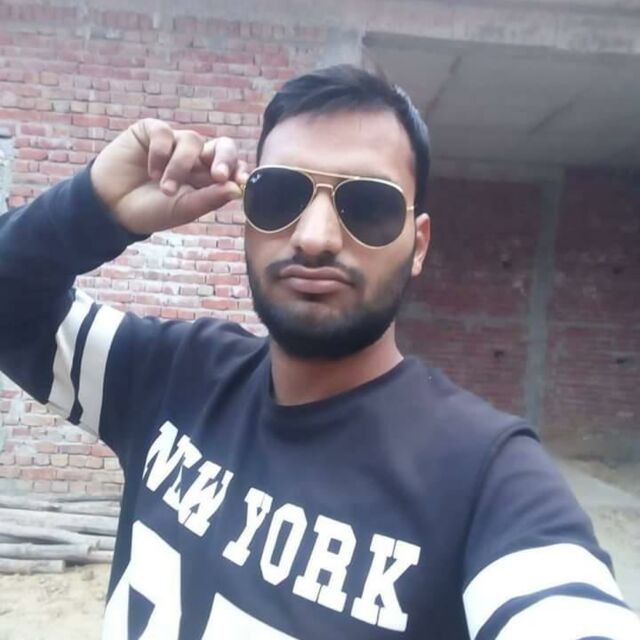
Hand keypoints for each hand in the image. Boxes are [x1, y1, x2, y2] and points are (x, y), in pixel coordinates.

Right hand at [90, 118, 248, 234]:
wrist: (112, 207)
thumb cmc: (150, 211)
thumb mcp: (183, 209)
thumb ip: (209, 199)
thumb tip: (237, 189)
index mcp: (207, 177)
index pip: (231, 166)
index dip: (238, 169)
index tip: (240, 180)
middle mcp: (194, 157)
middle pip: (222, 146)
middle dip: (224, 158)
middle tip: (219, 176)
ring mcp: (173, 142)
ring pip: (192, 141)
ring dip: (180, 167)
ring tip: (164, 189)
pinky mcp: (150, 131)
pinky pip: (164, 133)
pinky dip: (160, 153)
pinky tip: (150, 171)